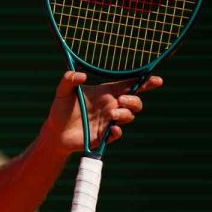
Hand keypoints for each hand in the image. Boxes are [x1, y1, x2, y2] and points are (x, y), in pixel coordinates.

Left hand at [42, 71, 162, 153]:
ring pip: (129, 116)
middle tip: (120, 100)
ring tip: (112, 113)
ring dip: (125, 114)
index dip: (144, 82)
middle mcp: (111, 106)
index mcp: (105, 93)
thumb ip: (69, 80)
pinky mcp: (104, 136)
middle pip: (135, 102)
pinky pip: (117, 133)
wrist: (55, 132)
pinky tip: (111, 128)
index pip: (128, 85)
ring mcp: (109, 121)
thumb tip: (81, 75)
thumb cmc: (60, 109)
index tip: (157, 80)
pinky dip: (117, 130)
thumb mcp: (62, 91)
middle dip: (134, 100)